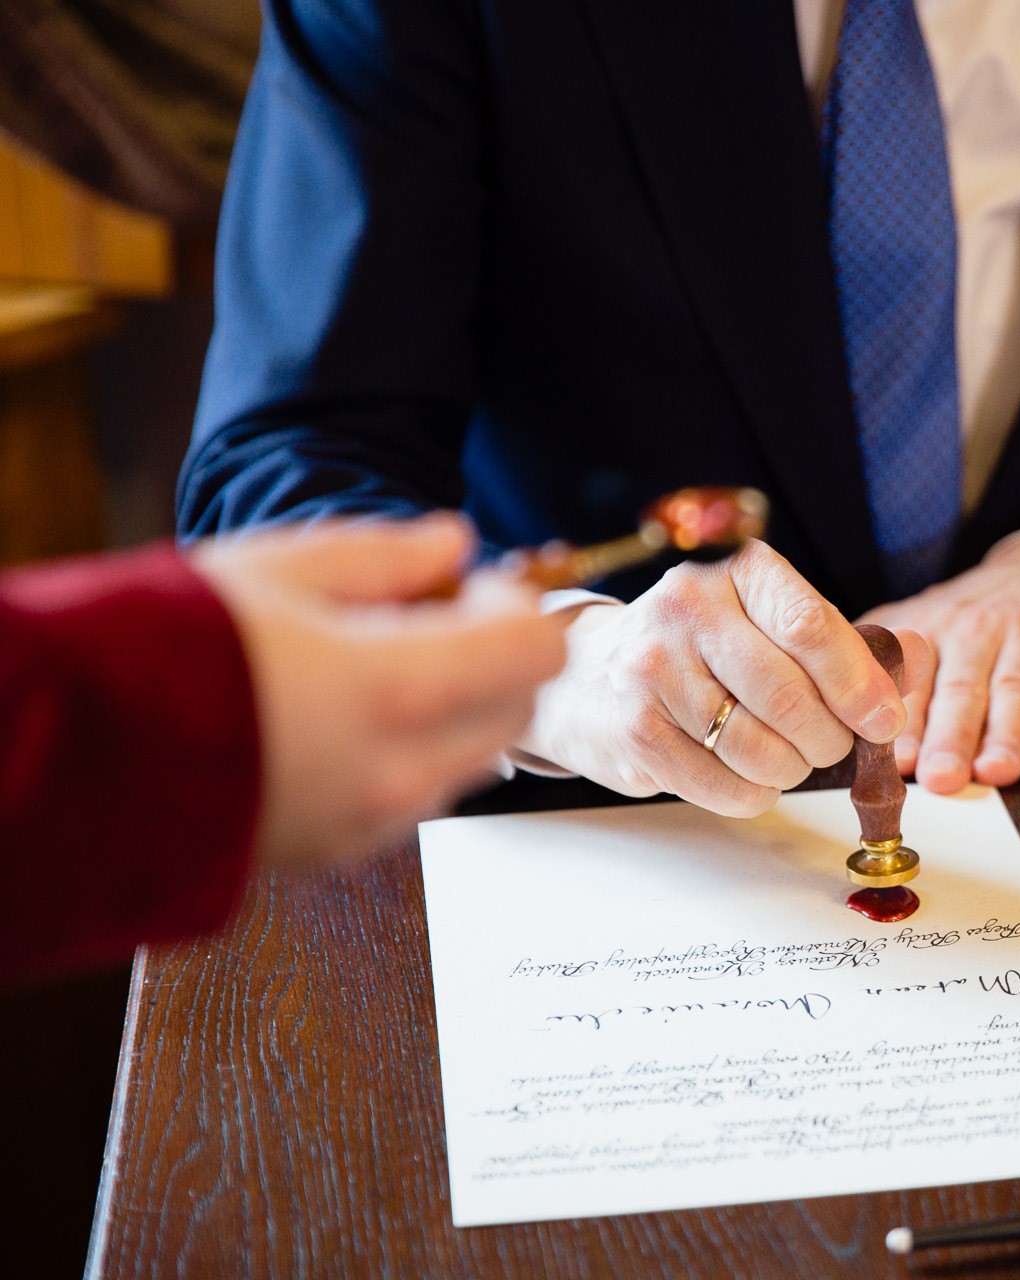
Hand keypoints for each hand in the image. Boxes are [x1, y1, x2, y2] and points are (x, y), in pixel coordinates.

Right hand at [193, 515, 566, 870]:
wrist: (76, 752)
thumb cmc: (170, 645)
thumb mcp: (279, 568)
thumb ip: (385, 555)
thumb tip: (453, 542)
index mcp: (399, 689)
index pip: (535, 653)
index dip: (521, 607)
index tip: (477, 584)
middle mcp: (402, 769)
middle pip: (518, 712)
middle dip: (501, 660)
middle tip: (443, 617)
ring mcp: (374, 821)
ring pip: (473, 760)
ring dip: (463, 708)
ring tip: (387, 662)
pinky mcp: (341, 852)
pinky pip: (417, 798)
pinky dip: (416, 752)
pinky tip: (351, 715)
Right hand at [517, 539, 932, 816]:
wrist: (592, 674)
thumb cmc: (705, 649)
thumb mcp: (769, 622)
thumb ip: (841, 643)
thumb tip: (910, 668)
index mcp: (735, 570)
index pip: (811, 627)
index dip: (858, 684)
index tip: (884, 720)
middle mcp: (688, 608)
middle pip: (789, 695)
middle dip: (829, 738)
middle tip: (834, 746)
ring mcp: (653, 668)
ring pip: (758, 747)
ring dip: (794, 769)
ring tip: (791, 759)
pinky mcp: (634, 727)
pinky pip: (723, 785)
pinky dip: (755, 794)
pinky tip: (752, 777)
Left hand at [860, 536, 1019, 791]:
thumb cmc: (979, 616)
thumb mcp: (923, 623)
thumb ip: (884, 667)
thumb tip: (840, 725)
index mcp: (931, 629)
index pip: (913, 683)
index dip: (905, 725)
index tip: (898, 761)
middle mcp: (978, 629)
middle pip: (962, 689)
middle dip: (949, 737)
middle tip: (941, 777)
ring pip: (1015, 688)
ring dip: (1005, 734)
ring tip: (995, 771)